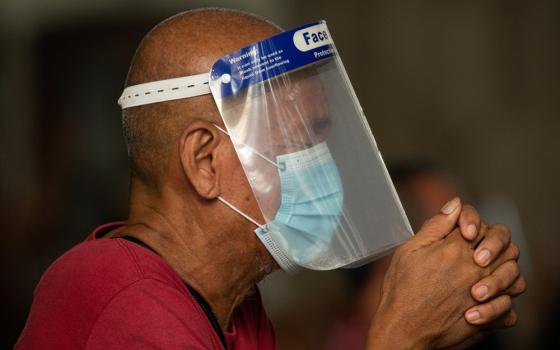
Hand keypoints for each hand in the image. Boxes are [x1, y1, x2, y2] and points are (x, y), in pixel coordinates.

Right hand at [364, 199, 523, 348]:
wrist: (404, 330)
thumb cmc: (402, 291)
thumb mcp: (410, 250)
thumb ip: (436, 225)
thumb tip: (454, 204)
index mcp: (457, 249)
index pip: (479, 224)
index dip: (471, 223)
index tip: (460, 232)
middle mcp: (476, 270)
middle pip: (505, 246)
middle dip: (494, 243)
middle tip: (478, 253)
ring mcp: (486, 295)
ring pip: (515, 277)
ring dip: (504, 273)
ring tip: (484, 277)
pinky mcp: (489, 320)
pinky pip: (510, 309)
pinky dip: (502, 304)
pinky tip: (485, 302)